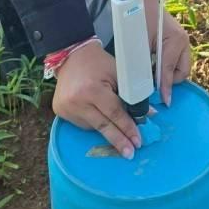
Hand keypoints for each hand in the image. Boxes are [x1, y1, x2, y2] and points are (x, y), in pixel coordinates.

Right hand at [52, 42, 140, 158]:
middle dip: (119, 140)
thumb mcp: (119, 74)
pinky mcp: (60, 111)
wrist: (72, 55)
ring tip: (117, 130)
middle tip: (130, 153)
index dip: (128, 128)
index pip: (114, 114)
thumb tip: (148, 115)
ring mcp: (66, 108)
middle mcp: (76, 102)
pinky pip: (82, 124)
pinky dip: (93, 122)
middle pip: (103, 126)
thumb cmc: (99, 63)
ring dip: (107, 129)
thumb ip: (133, 95)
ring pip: (92, 127)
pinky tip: (98, 115)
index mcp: (92, 90)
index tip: (138, 141)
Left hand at [143, 0, 190, 106]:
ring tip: (152, 74)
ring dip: (168, 73)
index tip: (165, 100)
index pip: (170, 70)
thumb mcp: (139, 44)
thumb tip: (147, 87)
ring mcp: (182, 40)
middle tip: (153, 83)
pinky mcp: (177, 40)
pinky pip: (176, 59)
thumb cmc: (138, 19)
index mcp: (176, 40)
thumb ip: (144, 66)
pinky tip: (154, 64)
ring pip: (180, 66)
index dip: (165, 87)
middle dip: (169, 80)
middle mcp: (183, 41)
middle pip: (181, 72)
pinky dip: (167, 65)